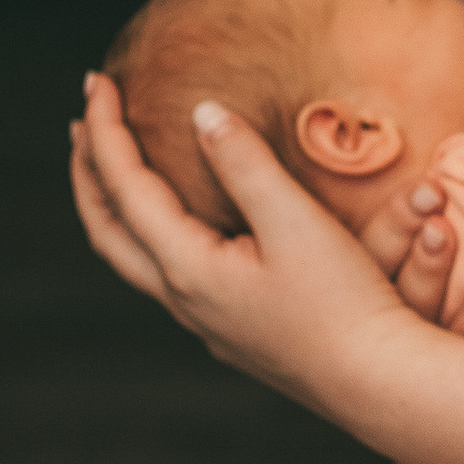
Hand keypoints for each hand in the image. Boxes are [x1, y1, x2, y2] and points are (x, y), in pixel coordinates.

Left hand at [69, 77, 463, 421]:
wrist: (380, 382)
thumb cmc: (345, 303)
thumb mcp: (295, 221)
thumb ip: (245, 163)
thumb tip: (203, 112)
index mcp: (188, 268)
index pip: (125, 187)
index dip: (106, 130)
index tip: (98, 81)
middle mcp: (185, 300)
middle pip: (108, 231)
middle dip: (89, 174)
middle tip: (82, 124)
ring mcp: (207, 322)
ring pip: (136, 258)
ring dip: (118, 207)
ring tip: (118, 170)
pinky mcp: (234, 332)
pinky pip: (170, 274)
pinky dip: (154, 232)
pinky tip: (182, 225)